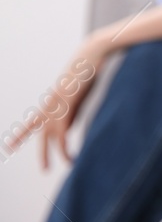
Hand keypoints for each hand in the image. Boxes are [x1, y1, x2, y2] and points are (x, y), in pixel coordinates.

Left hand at [3, 34, 108, 169]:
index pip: (33, 121)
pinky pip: (63, 135)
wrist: (91, 54)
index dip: (22, 134)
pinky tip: (70, 157)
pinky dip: (65, 148)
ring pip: (51, 137)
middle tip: (41, 168)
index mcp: (52, 101)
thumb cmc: (88, 69)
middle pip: (39, 132)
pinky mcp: (66, 108)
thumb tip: (66, 128)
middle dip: (39, 151)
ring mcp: (57, 107)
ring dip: (56, 154)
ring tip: (62, 166)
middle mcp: (50, 105)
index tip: (10, 146)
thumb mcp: (77, 92)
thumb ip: (71, 110)